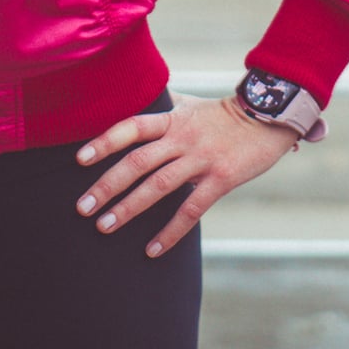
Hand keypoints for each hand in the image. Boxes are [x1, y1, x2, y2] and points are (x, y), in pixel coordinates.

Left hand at [73, 91, 298, 258]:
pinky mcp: (221, 179)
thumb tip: (138, 99)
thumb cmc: (224, 114)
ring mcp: (202, 159)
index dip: (104, 142)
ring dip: (128, 209)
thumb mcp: (191, 104)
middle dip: (106, 185)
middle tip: (83, 207)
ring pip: (158, 187)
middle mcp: (183, 137)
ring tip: (105, 227)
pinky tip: (152, 250)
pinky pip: (190, 210)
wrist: (269, 117)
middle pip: (137, 161)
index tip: (80, 160)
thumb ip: (164, 106)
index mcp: (172, 118)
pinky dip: (169, 232)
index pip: (131, 127)